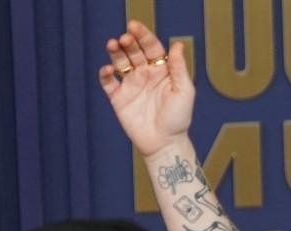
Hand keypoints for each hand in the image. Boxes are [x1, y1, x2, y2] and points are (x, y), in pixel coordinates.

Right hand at [98, 21, 193, 157]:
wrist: (164, 143)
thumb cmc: (179, 118)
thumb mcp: (184, 91)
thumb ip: (179, 68)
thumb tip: (177, 44)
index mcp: (162, 71)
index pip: (151, 48)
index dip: (143, 36)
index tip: (134, 27)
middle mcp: (145, 75)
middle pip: (134, 52)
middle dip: (128, 42)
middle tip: (125, 38)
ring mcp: (131, 85)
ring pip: (120, 62)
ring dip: (115, 52)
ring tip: (113, 44)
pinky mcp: (118, 98)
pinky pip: (108, 82)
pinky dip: (106, 74)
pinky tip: (109, 70)